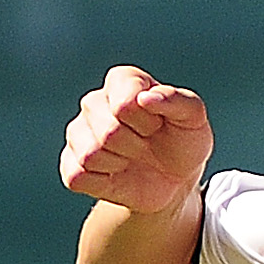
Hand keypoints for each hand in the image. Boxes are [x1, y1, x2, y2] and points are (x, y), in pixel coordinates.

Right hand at [61, 66, 212, 212]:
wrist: (175, 179)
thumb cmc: (182, 141)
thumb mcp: (194, 119)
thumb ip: (178, 101)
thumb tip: (145, 98)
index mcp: (123, 82)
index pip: (124, 101)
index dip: (148, 120)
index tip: (160, 124)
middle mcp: (94, 102)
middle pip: (108, 131)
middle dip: (137, 145)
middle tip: (148, 144)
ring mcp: (78, 132)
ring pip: (90, 154)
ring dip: (121, 163)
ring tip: (133, 158)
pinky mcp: (70, 163)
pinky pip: (77, 177)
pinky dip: (103, 182)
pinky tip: (116, 173)